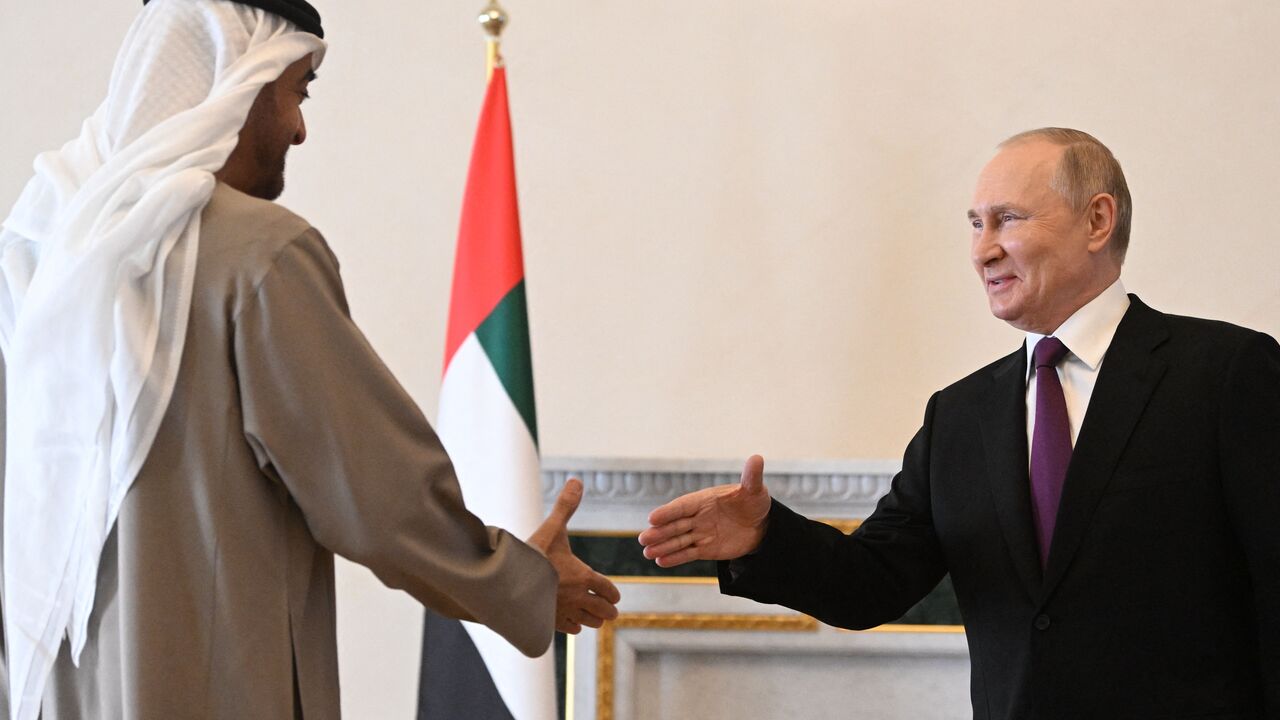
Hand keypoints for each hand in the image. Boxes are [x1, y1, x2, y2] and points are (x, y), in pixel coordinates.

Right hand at [528, 478, 620, 633]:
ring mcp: (564, 612)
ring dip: (594, 619)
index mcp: (583, 576)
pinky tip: (571, 620)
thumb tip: (576, 480)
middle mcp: (577, 597)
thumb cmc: (531, 553)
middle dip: (608, 609)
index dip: (613, 593)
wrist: (505, 580)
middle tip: (610, 609)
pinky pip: (571, 630)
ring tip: (594, 615)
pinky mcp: (549, 622)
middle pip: (604, 611)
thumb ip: (565, 506)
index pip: (610, 591)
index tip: (613, 594)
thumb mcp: (551, 528)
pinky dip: (575, 626)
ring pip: (590, 623)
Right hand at [638, 455, 770, 567]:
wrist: (761, 524)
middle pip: (675, 525)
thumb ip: (751, 477)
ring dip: (663, 547)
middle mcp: (698, 516)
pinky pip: (688, 553)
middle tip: (643, 538)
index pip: (683, 506)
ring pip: (678, 541)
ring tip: (647, 553)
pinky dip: (675, 558)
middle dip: (659, 532)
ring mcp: (700, 533)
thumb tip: (757, 458)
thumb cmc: (754, 502)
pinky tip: (660, 561)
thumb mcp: (755, 490)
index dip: (668, 512)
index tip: (652, 518)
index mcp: (704, 500)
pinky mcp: (705, 548)